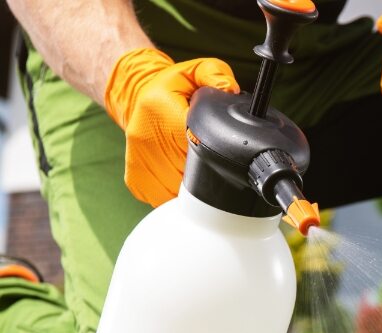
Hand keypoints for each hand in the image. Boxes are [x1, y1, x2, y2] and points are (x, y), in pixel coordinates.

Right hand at [104, 48, 239, 206]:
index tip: (219, 153)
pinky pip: (162, 198)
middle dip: (206, 172)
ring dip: (191, 190)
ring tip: (199, 172)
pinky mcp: (135, 179)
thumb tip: (231, 89)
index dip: (213, 154)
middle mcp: (146, 138)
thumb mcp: (196, 70)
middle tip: (213, 162)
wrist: (135, 96)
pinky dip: (176, 196)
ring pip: (175, 193)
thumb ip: (217, 74)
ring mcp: (139, 162)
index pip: (195, 144)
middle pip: (188, 174)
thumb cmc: (171, 87)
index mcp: (162, 111)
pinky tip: (182, 181)